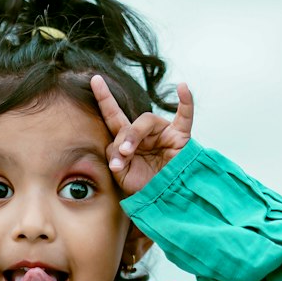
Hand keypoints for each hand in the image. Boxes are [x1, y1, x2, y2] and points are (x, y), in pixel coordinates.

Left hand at [90, 76, 193, 193]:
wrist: (166, 200)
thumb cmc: (145, 187)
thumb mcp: (122, 175)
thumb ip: (116, 158)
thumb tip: (119, 150)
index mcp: (129, 140)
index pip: (114, 116)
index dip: (105, 98)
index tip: (95, 80)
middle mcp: (145, 133)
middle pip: (128, 124)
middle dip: (121, 139)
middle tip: (120, 157)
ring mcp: (164, 132)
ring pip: (146, 121)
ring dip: (133, 136)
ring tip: (129, 153)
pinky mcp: (181, 137)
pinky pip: (186, 116)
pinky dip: (186, 101)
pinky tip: (183, 87)